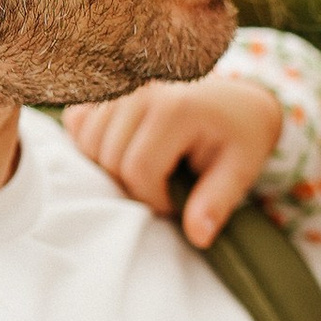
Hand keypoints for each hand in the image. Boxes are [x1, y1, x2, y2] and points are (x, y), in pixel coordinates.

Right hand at [63, 77, 281, 246]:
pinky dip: (93, 144)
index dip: (153, 199)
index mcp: (176, 108)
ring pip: (89, 143)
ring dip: (111, 168)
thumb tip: (198, 236)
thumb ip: (216, 202)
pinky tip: (124, 150)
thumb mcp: (241, 169)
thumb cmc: (241, 136)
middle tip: (163, 190)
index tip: (176, 204)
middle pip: (109, 158)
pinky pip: (79, 122)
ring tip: (147, 171)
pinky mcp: (111, 85)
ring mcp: (123, 83)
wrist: (239, 99)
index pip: (138, 169)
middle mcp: (143, 89)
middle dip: (132, 187)